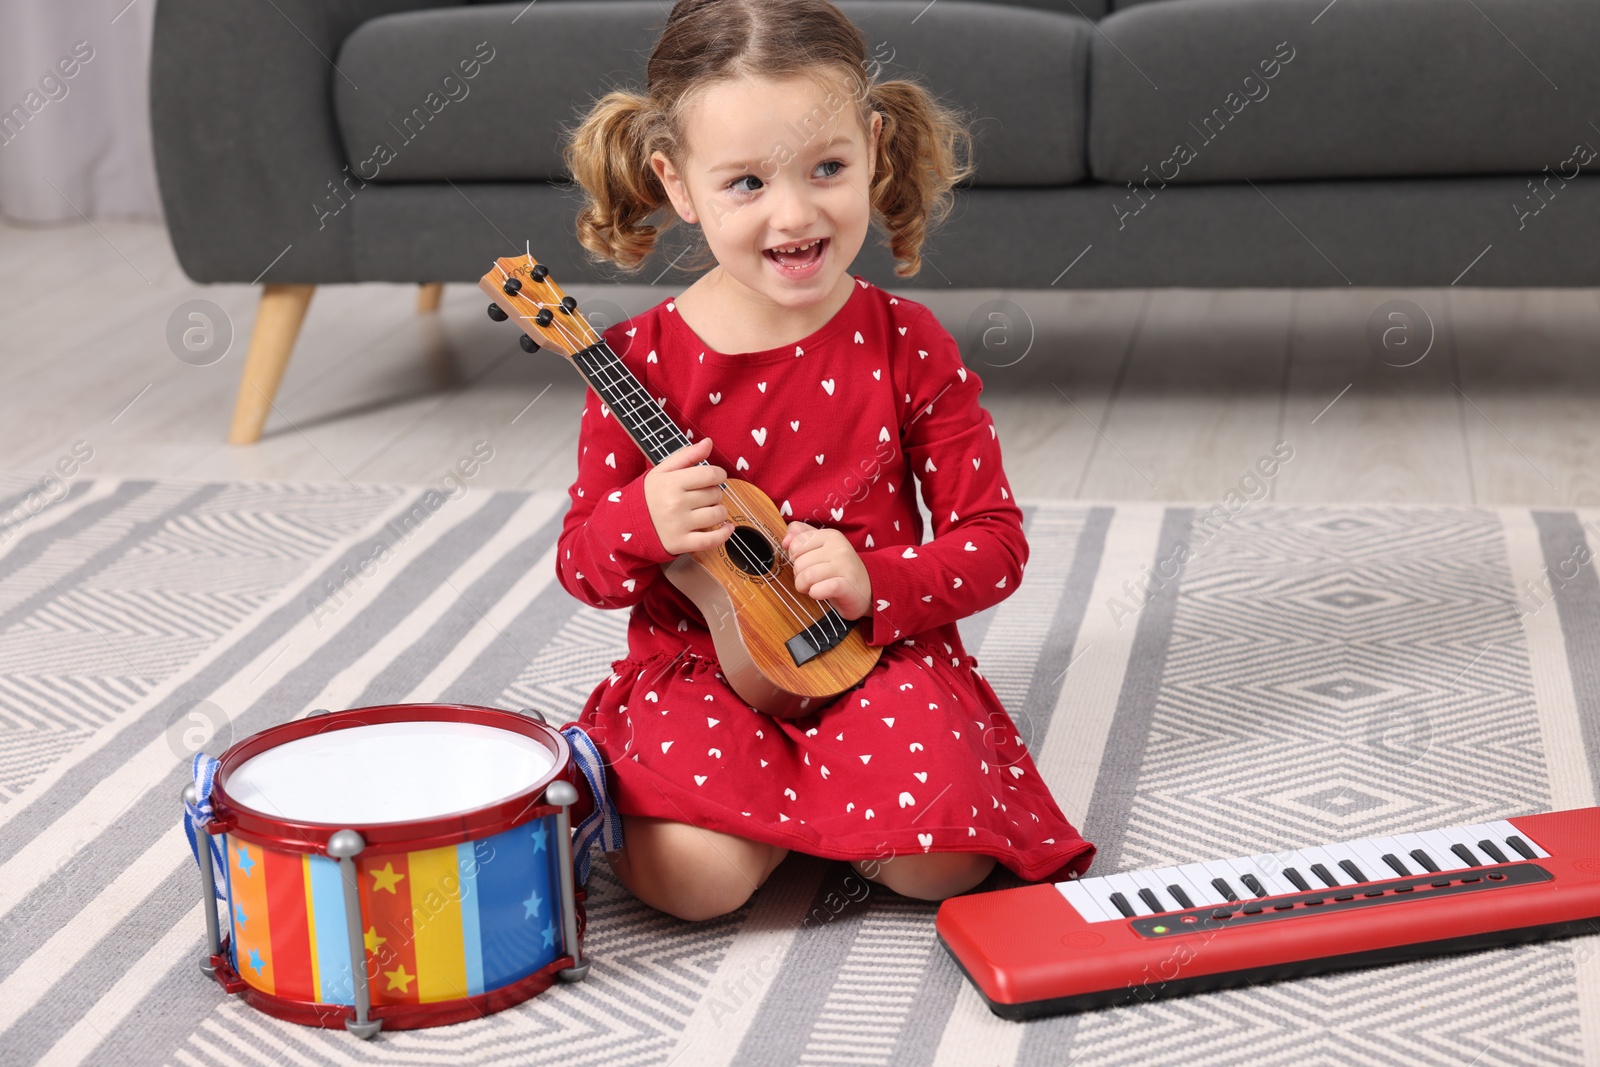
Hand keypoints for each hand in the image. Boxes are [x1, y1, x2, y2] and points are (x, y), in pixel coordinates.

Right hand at [643, 436, 734, 554]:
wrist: (628, 523)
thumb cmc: (649, 494)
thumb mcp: (662, 470)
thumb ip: (687, 455)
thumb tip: (708, 443)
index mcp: (672, 482)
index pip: (710, 475)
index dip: (719, 475)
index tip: (715, 477)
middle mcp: (675, 503)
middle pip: (715, 494)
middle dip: (714, 493)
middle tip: (703, 496)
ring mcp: (679, 525)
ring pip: (717, 515)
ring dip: (719, 512)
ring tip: (709, 509)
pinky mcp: (681, 543)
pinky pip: (712, 540)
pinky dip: (724, 534)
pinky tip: (726, 527)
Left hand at [782, 520, 870, 619]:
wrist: (867, 591)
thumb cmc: (838, 571)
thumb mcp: (821, 549)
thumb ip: (801, 537)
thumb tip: (786, 540)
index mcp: (830, 535)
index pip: (796, 544)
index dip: (796, 558)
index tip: (808, 564)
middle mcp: (839, 547)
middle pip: (798, 562)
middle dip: (799, 576)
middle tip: (813, 580)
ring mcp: (844, 565)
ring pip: (806, 576)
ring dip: (805, 587)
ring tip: (815, 588)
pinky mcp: (847, 585)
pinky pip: (818, 589)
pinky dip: (815, 594)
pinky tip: (822, 593)